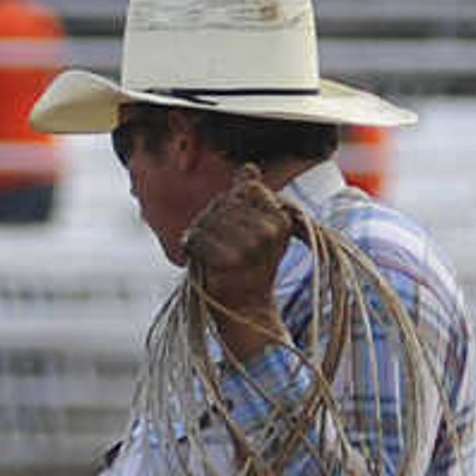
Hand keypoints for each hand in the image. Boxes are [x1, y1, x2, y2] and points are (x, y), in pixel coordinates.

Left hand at [183, 170, 296, 353]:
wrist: (246, 307)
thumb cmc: (249, 265)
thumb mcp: (257, 226)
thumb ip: (251, 195)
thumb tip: (248, 167)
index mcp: (282, 218)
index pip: (247, 188)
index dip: (232, 203)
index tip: (237, 226)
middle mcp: (270, 230)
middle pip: (224, 202)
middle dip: (213, 218)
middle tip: (220, 243)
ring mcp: (251, 245)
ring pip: (209, 219)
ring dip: (201, 233)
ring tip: (212, 251)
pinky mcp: (229, 259)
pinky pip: (198, 237)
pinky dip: (192, 247)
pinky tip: (201, 258)